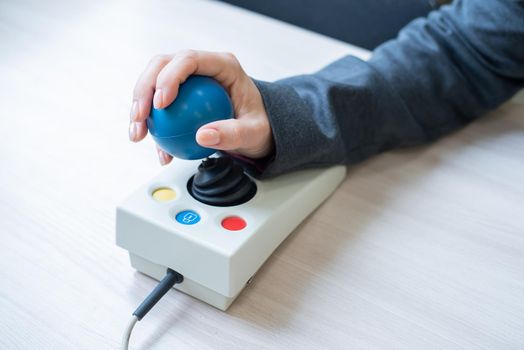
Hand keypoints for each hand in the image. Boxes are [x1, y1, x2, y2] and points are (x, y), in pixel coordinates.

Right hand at [129, 50, 272, 164]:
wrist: (257, 130)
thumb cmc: (259, 124)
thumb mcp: (253, 132)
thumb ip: (232, 133)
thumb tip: (202, 136)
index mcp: (222, 65)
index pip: (189, 60)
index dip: (169, 77)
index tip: (161, 104)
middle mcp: (202, 68)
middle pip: (162, 65)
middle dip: (144, 89)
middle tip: (140, 118)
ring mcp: (188, 80)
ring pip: (153, 83)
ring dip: (140, 107)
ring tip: (137, 134)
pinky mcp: (180, 96)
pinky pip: (159, 107)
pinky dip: (152, 125)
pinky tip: (154, 147)